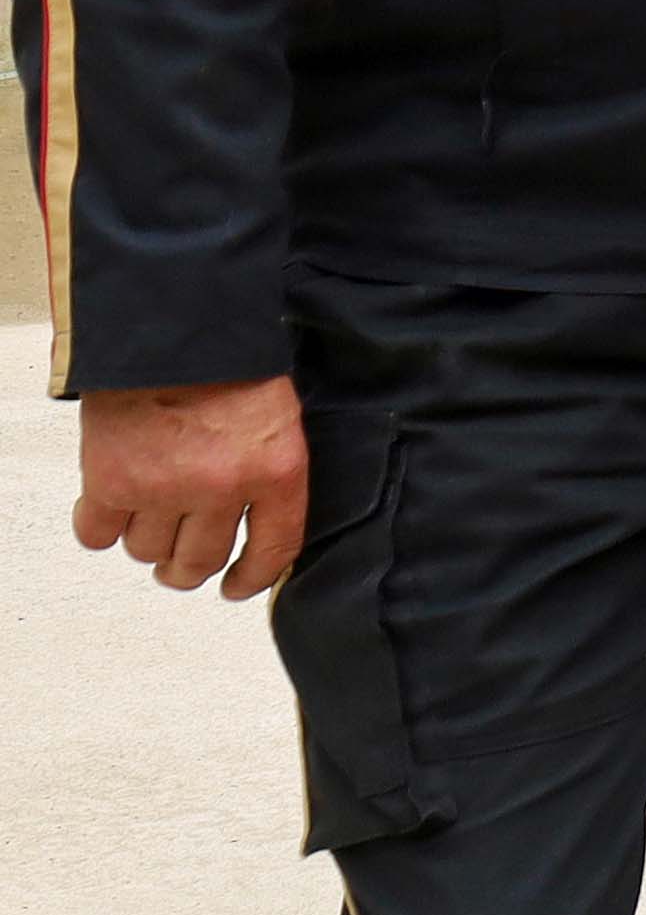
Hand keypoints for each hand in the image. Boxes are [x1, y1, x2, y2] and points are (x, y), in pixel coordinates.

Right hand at [70, 374, 305, 598]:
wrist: (175, 326)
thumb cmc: (229, 360)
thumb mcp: (278, 415)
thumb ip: (266, 469)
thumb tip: (256, 521)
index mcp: (275, 471)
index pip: (272, 550)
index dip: (252, 578)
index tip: (235, 587)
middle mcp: (221, 488)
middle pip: (198, 562)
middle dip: (187, 569)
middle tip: (179, 564)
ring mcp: (163, 488)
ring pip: (147, 552)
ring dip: (146, 542)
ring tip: (148, 518)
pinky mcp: (111, 481)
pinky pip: (98, 535)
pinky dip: (101, 529)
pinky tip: (110, 511)